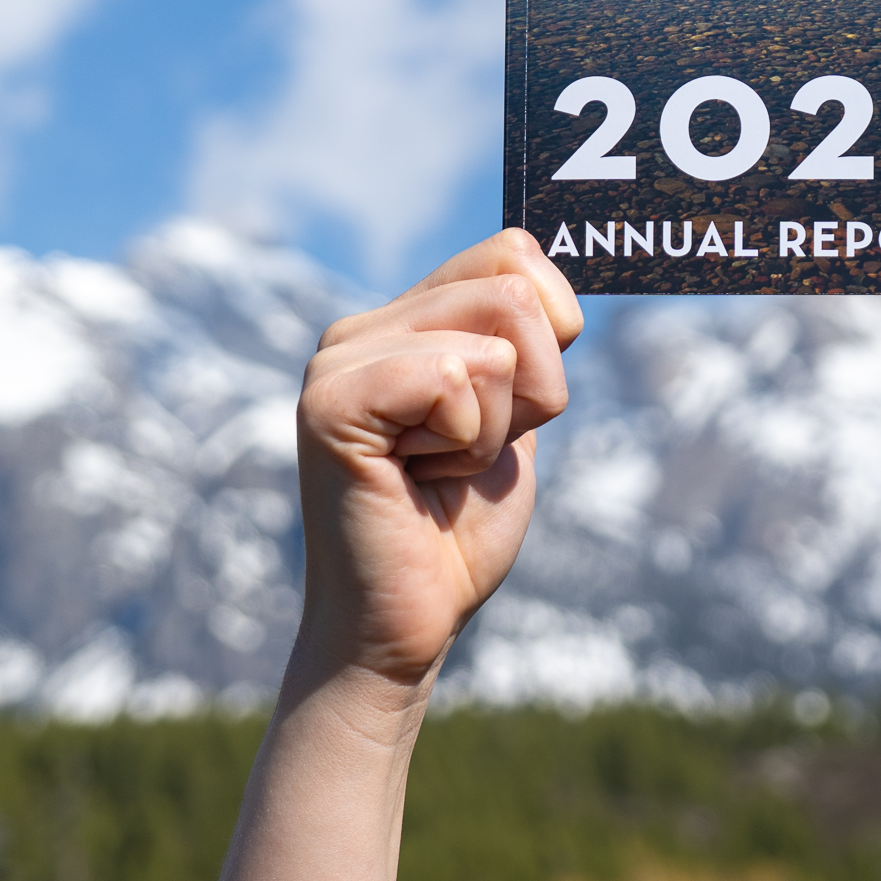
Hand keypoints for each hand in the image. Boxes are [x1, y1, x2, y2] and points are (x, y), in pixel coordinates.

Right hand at [293, 229, 581, 691]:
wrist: (403, 629)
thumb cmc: (457, 531)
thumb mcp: (514, 416)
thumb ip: (525, 341)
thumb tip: (551, 272)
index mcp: (400, 321)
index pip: (512, 251)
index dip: (550, 331)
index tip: (514, 409)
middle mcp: (360, 328)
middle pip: (514, 288)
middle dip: (532, 390)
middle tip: (468, 454)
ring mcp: (337, 360)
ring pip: (495, 341)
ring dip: (496, 427)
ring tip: (438, 469)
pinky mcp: (329, 402)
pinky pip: (450, 377)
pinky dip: (465, 441)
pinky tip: (416, 477)